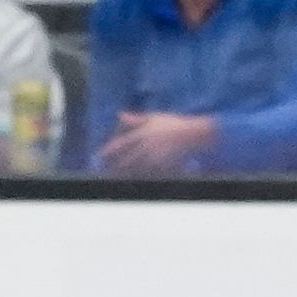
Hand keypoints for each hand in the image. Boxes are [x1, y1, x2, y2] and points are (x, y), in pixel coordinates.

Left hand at [97, 109, 217, 172]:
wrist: (196, 133)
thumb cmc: (175, 124)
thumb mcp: (155, 117)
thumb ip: (136, 118)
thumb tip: (119, 115)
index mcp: (143, 134)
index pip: (121, 144)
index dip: (109, 150)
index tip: (100, 155)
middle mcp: (148, 146)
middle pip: (127, 159)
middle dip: (115, 166)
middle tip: (105, 172)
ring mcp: (157, 156)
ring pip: (137, 168)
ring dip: (127, 174)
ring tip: (118, 179)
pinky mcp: (167, 165)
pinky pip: (152, 173)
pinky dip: (144, 178)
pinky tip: (137, 181)